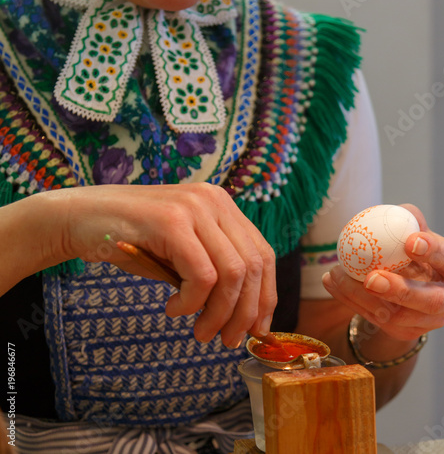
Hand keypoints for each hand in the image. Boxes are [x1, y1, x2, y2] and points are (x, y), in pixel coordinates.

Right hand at [44, 183, 277, 347]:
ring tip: (200, 332)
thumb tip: (245, 315)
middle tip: (226, 340)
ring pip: (232, 274)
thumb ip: (213, 272)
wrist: (79, 219)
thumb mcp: (182, 254)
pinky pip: (202, 276)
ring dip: (218, 314)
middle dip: (245, 313)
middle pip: (253, 266)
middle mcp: (214, 200)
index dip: (265, 296)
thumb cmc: (131, 240)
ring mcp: (194, 207)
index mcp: (222, 206)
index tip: (257, 328)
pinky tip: (172, 309)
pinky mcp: (172, 222)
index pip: (262, 254)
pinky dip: (192, 303)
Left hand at [322, 203, 443, 340]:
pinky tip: (331, 282)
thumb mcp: (412, 229)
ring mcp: (430, 320)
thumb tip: (395, 213)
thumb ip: (405, 218)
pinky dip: (349, 299)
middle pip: (430, 301)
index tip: (410, 242)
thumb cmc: (410, 247)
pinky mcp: (406, 331)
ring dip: (361, 296)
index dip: (434, 251)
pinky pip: (374, 318)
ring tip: (337, 275)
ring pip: (396, 316)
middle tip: (371, 278)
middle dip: (400, 291)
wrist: (406, 282)